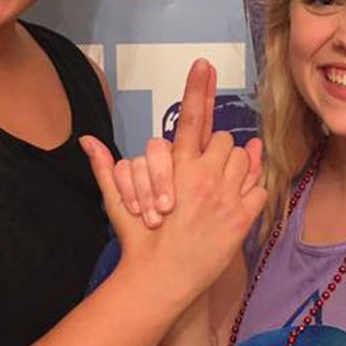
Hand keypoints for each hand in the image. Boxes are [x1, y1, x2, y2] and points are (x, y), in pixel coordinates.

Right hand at [80, 78, 265, 306]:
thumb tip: (85, 140)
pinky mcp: (242, 218)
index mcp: (176, 169)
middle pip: (224, 140)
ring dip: (235, 168)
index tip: (205, 63)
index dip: (197, 88)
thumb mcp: (119, 203)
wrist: (161, 282)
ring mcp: (227, 196)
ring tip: (218, 189)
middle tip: (204, 175)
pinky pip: (259, 188)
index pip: (190, 118)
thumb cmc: (140, 243)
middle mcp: (204, 177)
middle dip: (217, 151)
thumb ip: (107, 168)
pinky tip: (238, 199)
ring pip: (243, 160)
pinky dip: (252, 189)